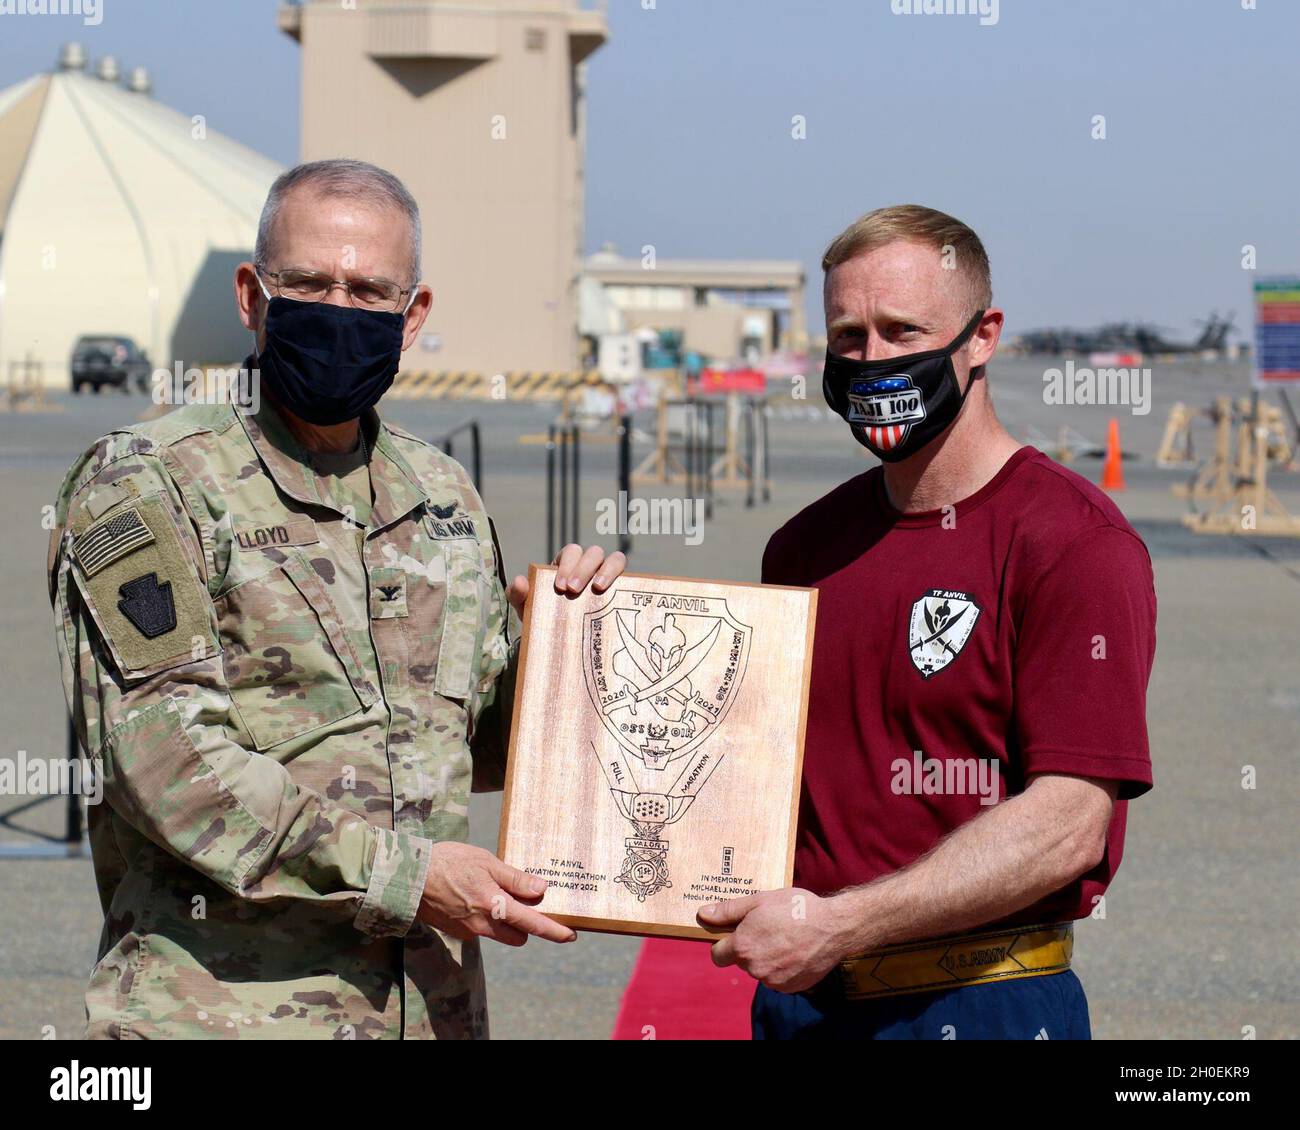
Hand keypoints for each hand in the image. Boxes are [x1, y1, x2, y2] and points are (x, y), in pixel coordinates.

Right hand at [417, 841, 576, 946]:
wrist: (407, 877)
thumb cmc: (448, 863)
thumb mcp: (485, 862)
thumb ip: (514, 878)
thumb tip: (540, 889)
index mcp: (493, 906)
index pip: (531, 924)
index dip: (553, 931)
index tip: (570, 935)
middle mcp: (482, 924)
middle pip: (517, 935)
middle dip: (525, 925)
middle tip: (524, 901)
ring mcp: (467, 930)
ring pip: (498, 932)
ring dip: (503, 919)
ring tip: (493, 891)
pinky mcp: (455, 930)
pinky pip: (479, 927)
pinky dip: (483, 915)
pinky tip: (472, 894)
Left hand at [507, 543, 626, 616]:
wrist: (560, 639)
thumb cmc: (543, 616)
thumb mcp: (527, 607)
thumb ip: (517, 594)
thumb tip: (520, 581)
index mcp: (567, 564)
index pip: (571, 552)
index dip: (568, 565)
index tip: (560, 587)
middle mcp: (589, 565)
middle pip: (593, 552)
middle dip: (583, 568)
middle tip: (573, 590)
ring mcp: (607, 576)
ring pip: (615, 558)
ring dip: (607, 569)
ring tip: (598, 589)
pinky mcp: (622, 590)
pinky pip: (629, 577)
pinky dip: (624, 579)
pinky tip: (617, 594)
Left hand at [698, 888, 847, 992]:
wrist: (834, 927)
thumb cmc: (796, 909)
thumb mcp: (759, 900)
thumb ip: (728, 910)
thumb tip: (702, 914)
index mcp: (743, 947)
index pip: (717, 955)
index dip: (725, 943)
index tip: (737, 933)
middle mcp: (755, 969)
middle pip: (741, 961)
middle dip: (749, 947)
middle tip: (769, 929)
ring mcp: (773, 981)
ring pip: (760, 970)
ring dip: (767, 958)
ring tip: (785, 938)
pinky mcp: (790, 988)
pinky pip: (778, 979)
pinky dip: (783, 968)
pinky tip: (796, 951)